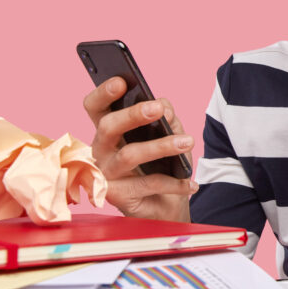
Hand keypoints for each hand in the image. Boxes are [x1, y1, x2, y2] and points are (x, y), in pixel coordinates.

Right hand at [83, 77, 195, 220]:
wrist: (164, 207)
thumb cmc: (161, 166)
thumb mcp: (167, 137)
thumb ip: (165, 119)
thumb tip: (165, 107)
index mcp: (109, 130)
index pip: (96, 107)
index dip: (104, 93)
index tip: (122, 81)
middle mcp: (100, 149)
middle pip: (108, 126)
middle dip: (133, 114)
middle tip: (159, 109)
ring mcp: (105, 173)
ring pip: (129, 154)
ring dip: (162, 146)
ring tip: (188, 142)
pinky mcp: (115, 195)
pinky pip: (148, 183)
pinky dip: (174, 183)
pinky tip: (191, 183)